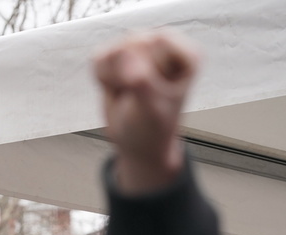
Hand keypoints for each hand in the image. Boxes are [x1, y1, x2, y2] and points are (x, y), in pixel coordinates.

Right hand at [94, 30, 199, 193]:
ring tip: (127, 94)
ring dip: (112, 78)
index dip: (145, 65)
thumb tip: (124, 52)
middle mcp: (165, 47)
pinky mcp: (117, 55)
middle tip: (137, 96)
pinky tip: (116, 90)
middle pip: (133, 42)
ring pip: (113, 50)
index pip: (158, 40)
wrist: (136, 143)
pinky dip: (101, 78)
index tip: (150, 89)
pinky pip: (98, 57)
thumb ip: (141, 80)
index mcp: (187, 56)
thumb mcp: (151, 110)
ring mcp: (139, 49)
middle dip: (127, 74)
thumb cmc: (152, 128)